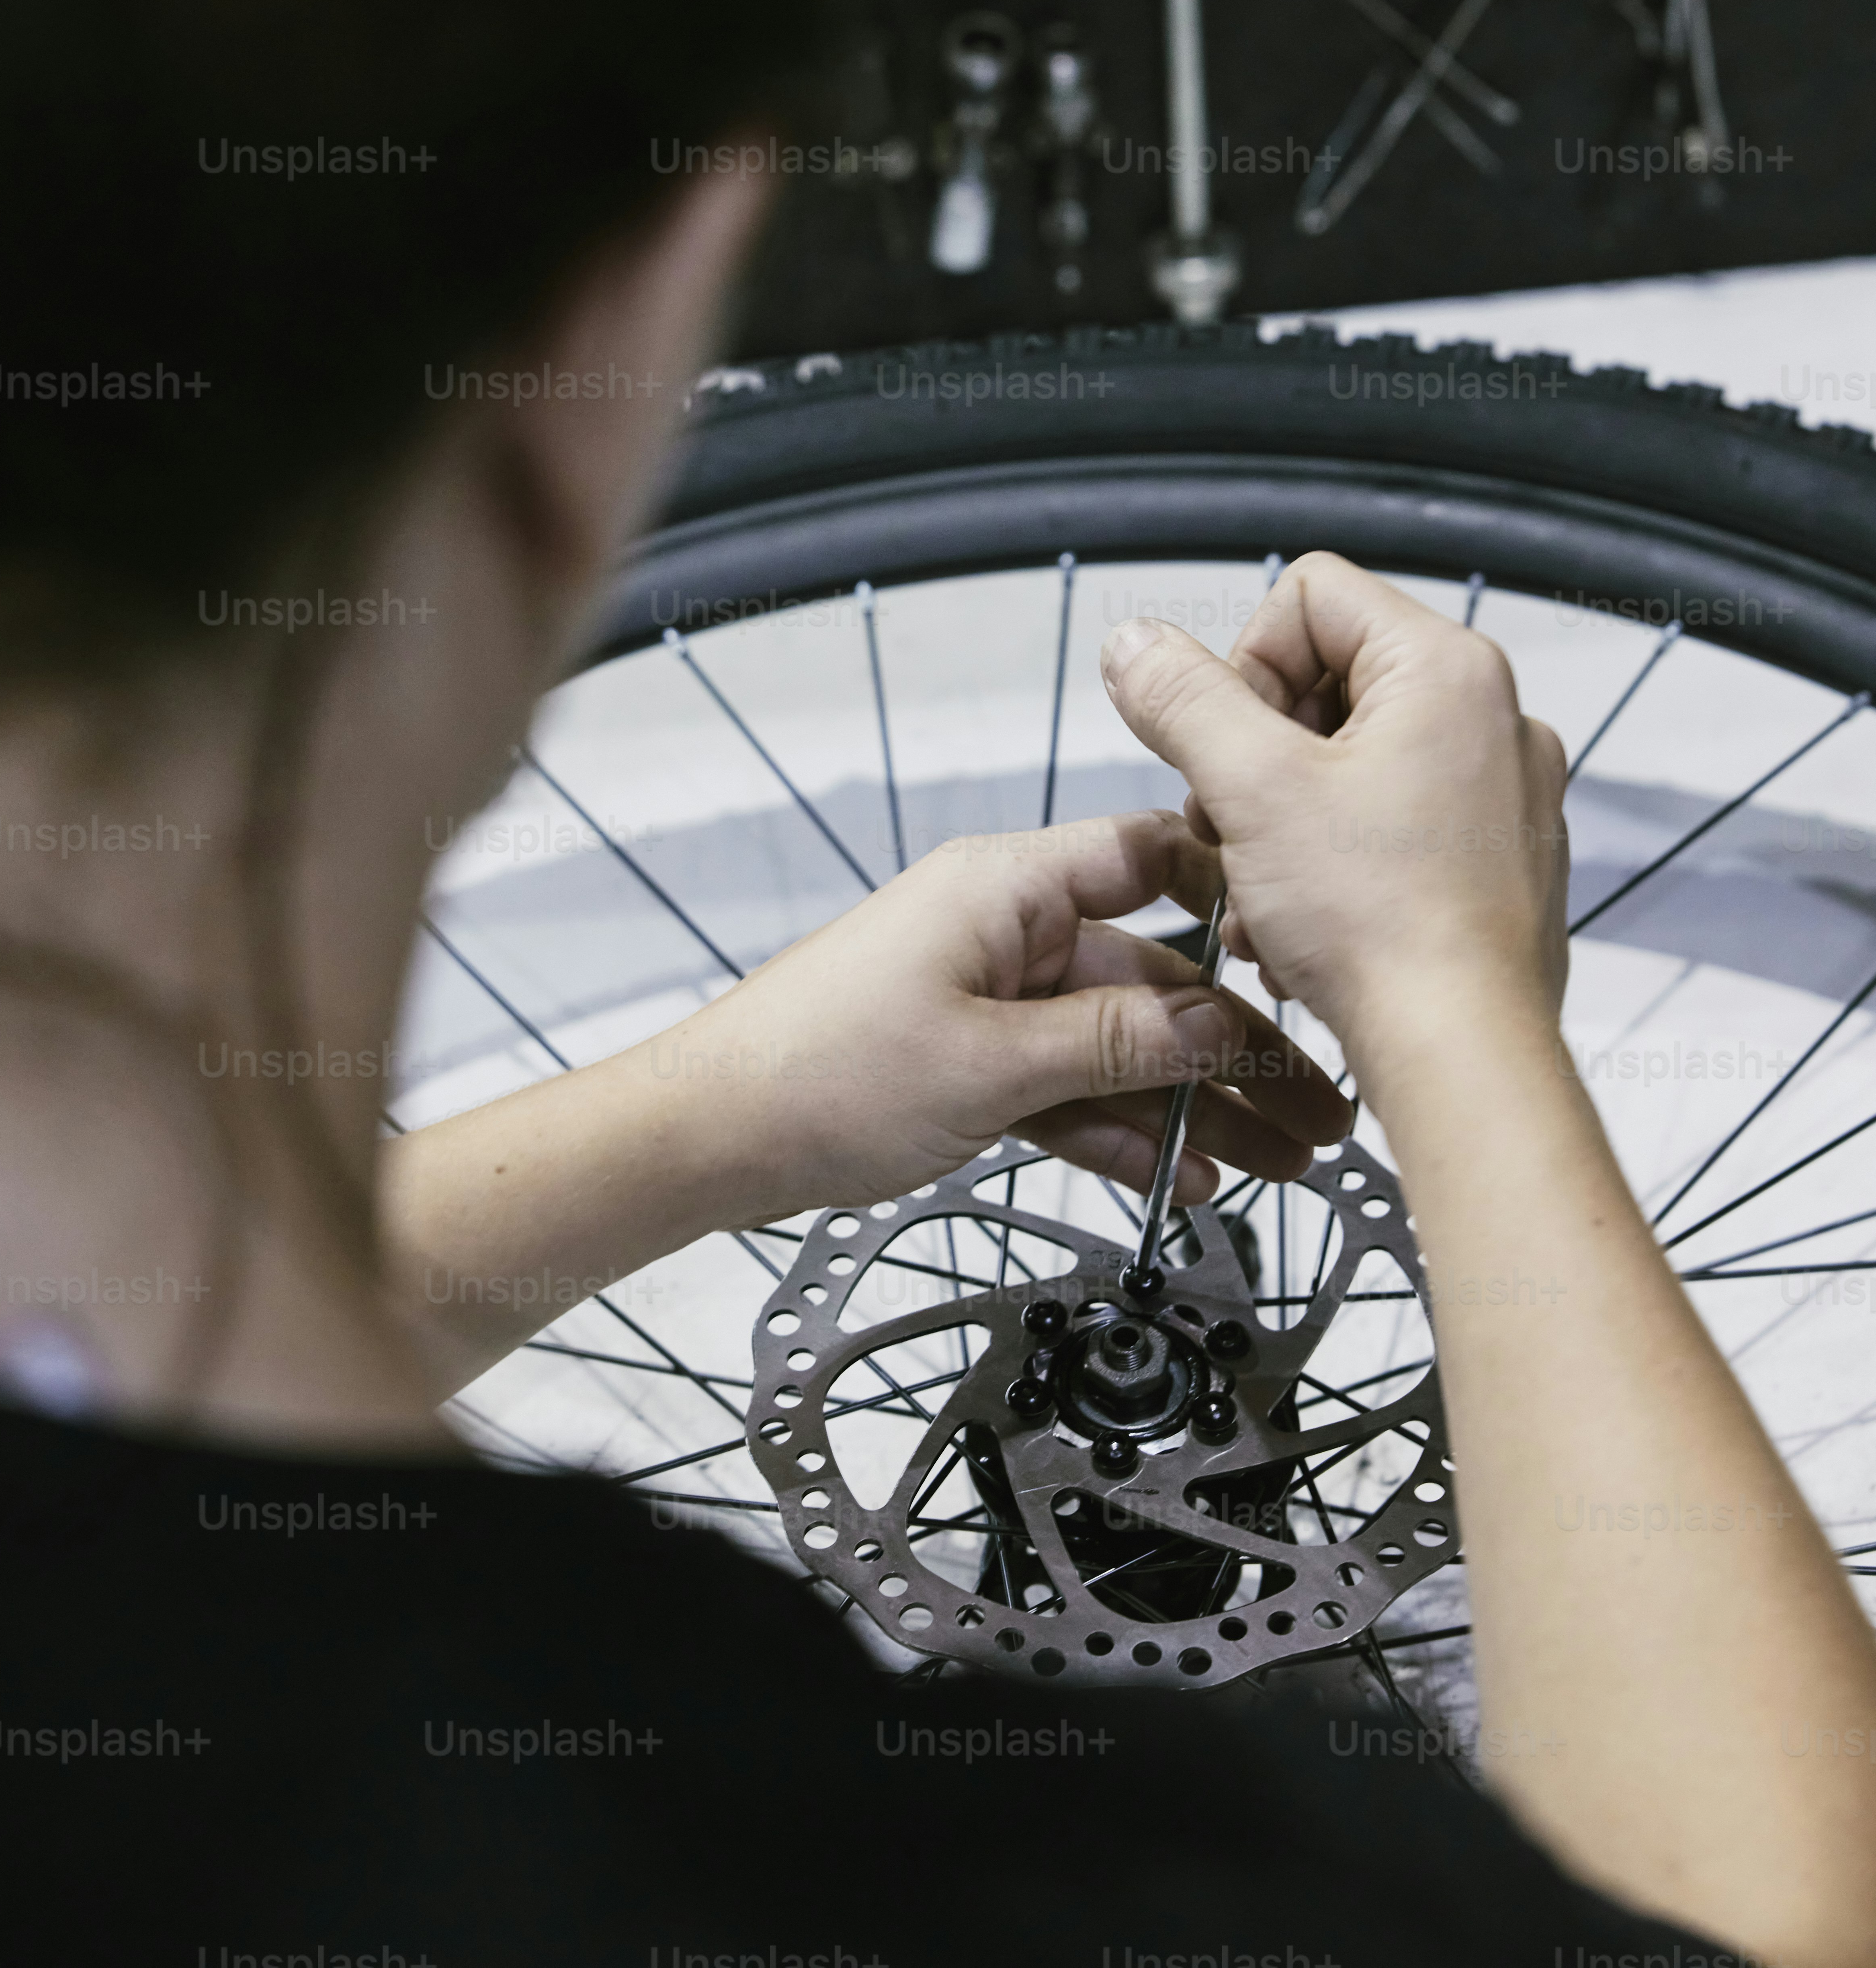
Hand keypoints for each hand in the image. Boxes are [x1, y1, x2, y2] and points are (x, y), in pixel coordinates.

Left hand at [660, 808, 1351, 1228]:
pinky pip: (1074, 1090)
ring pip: (1123, 1047)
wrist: (715, 1136)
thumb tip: (1221, 1029)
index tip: (1305, 956)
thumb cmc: (817, 1071)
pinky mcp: (977, 1062)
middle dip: (1239, 1048)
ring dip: (1199, 1105)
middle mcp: (1008, 931)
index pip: (1149, 859)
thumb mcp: (990, 1062)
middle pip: (1152, 977)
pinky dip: (1126, 1133)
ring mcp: (994, 998)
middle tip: (1321, 1104)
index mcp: (1008, 889)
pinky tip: (1189, 1177)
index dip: (1233, 898)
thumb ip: (1114, 1045)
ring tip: (1282, 1159)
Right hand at [1099, 553, 1569, 1095]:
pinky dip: (1336, 864)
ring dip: (1284, 822)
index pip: (1310, 596)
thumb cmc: (1382, 926)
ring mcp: (1503, 793)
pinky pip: (1394, 825)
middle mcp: (1493, 718)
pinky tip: (1306, 926)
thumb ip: (1183, 698)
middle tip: (1230, 829)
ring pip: (1352, 763)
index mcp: (1448, 670)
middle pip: (1328, 680)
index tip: (1229, 752)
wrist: (1463, 1056)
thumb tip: (1137, 645)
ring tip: (1264, 896)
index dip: (1245, 666)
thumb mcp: (1249, 788)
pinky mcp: (1498, 860)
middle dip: (1257, 759)